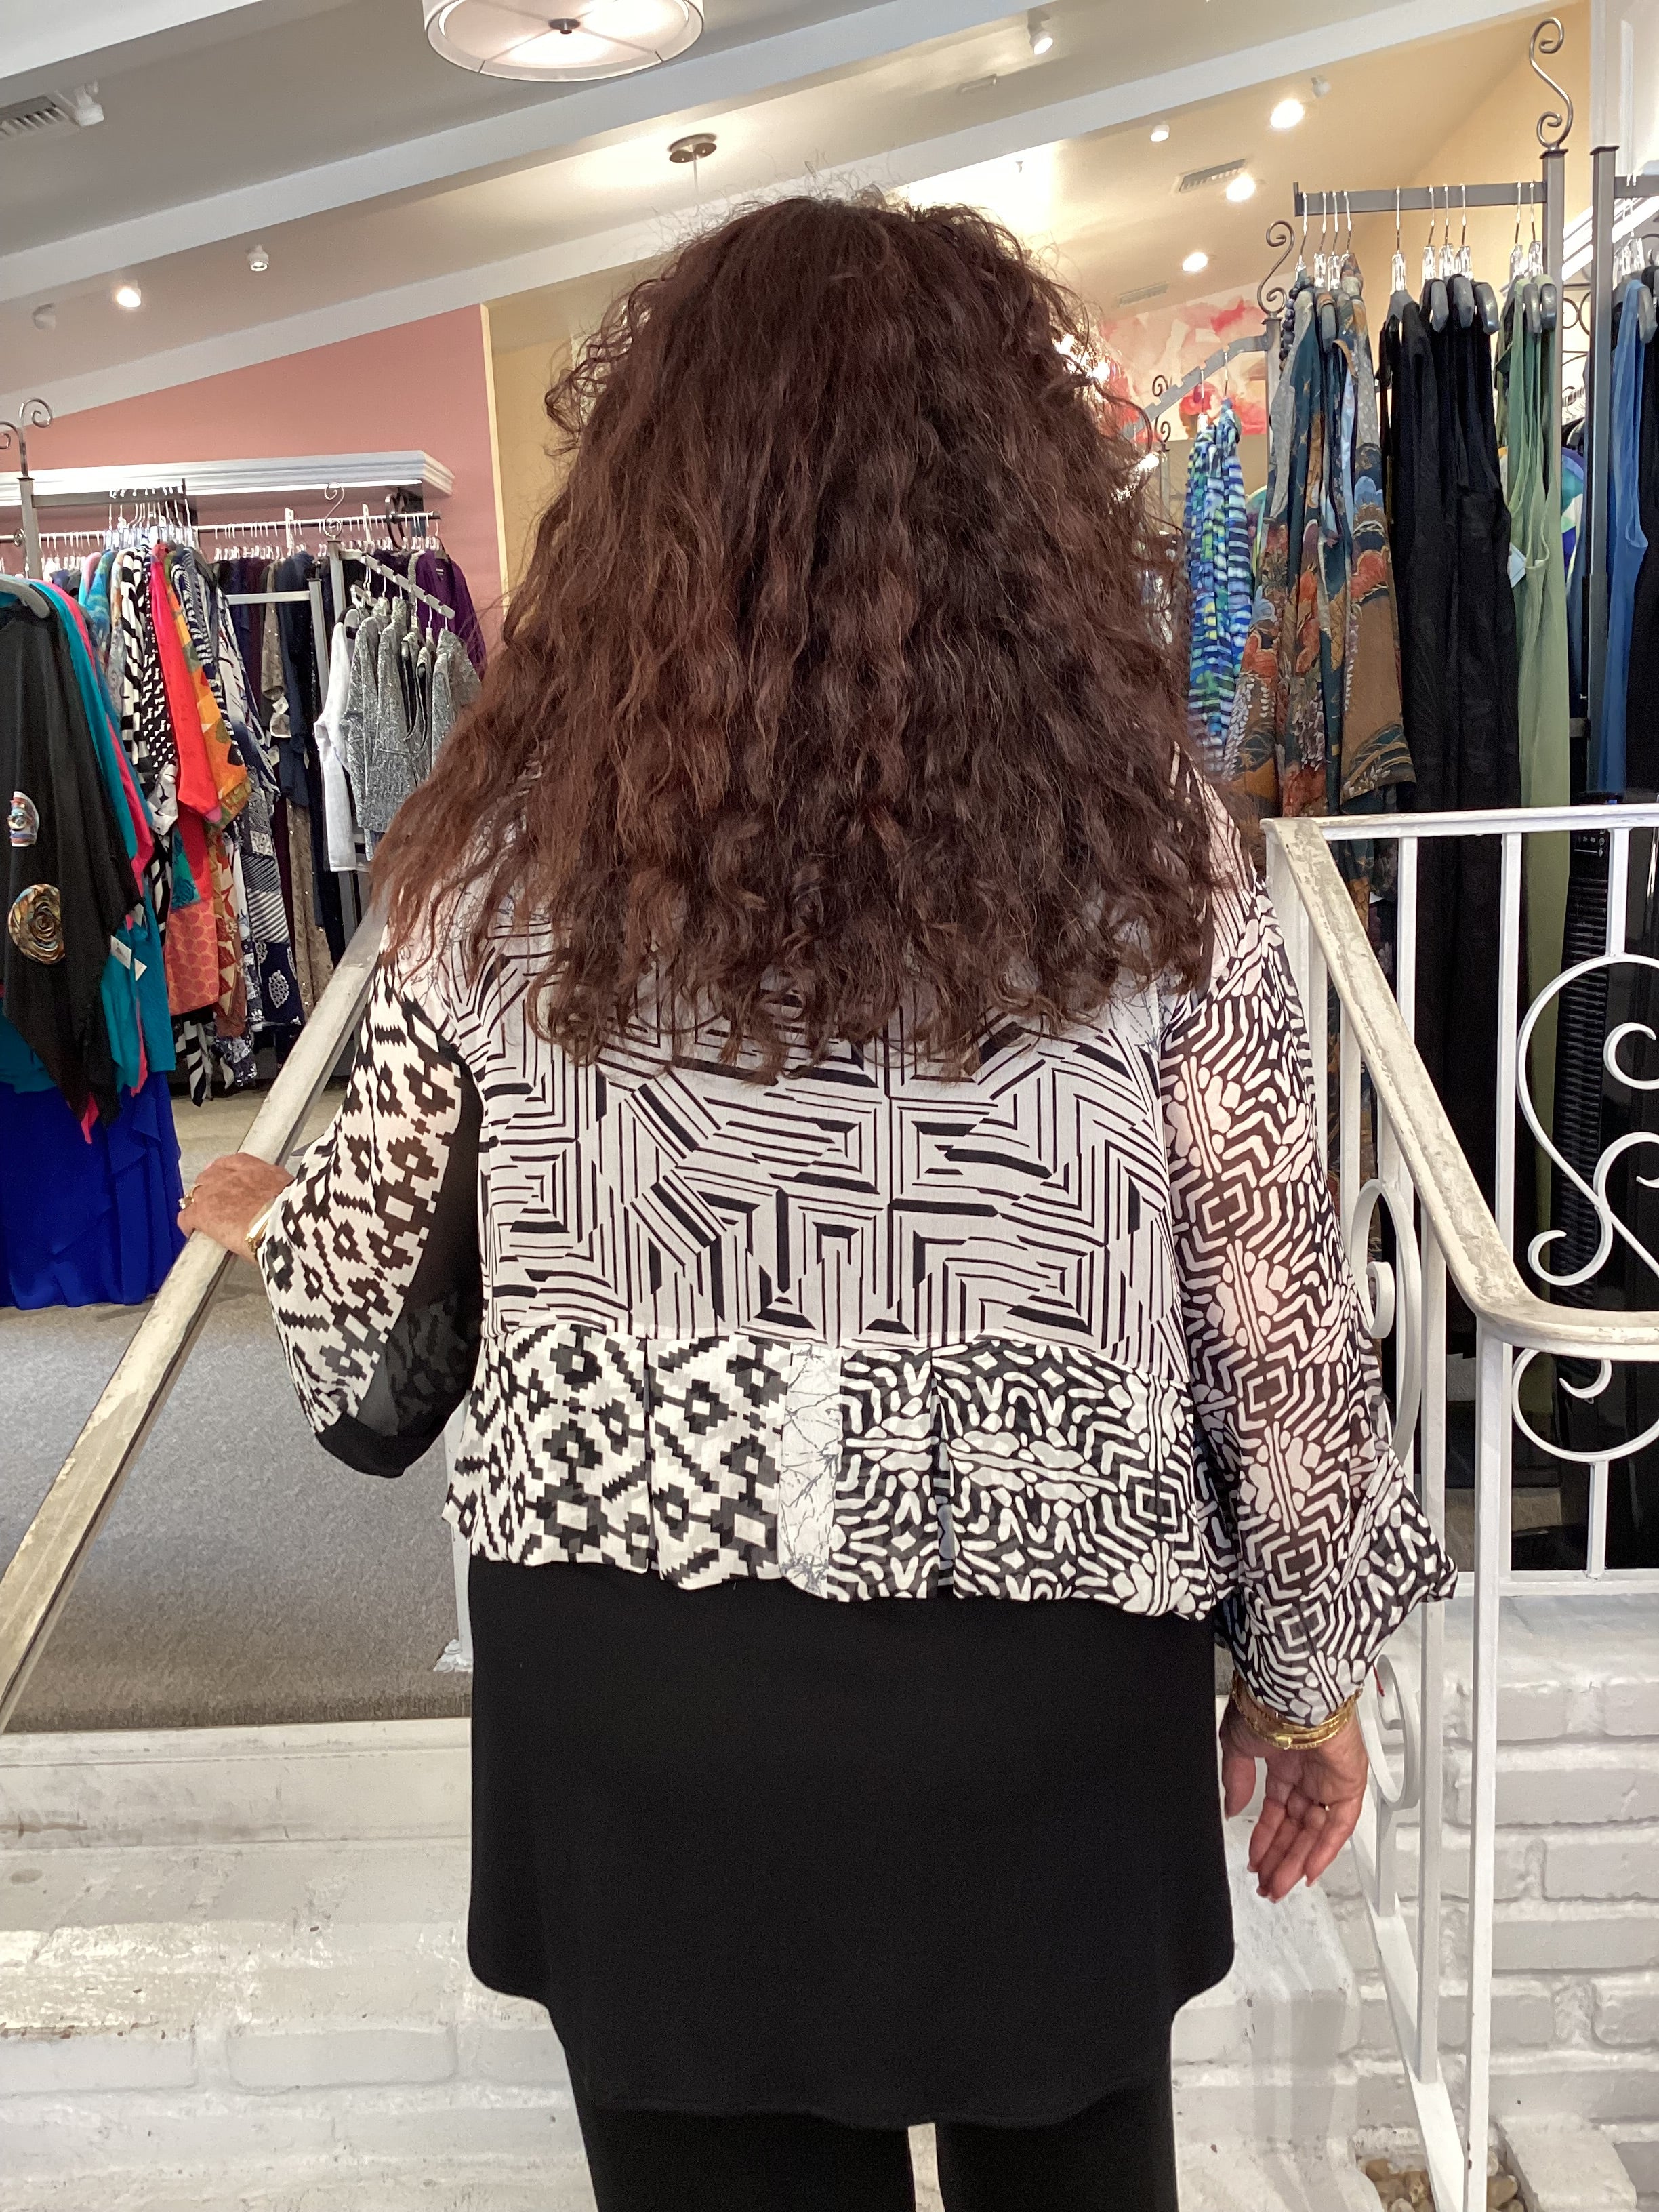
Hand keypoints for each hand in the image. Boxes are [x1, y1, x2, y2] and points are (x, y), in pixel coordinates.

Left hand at [177, 1152, 293, 1263]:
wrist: (284, 1223)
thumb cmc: (292, 1211)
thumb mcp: (291, 1191)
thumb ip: (278, 1190)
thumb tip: (283, 1198)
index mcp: (253, 1167)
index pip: (232, 1164)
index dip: (228, 1176)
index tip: (232, 1184)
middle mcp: (228, 1174)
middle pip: (210, 1175)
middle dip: (212, 1188)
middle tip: (220, 1204)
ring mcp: (211, 1192)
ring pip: (195, 1194)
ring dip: (200, 1204)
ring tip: (206, 1218)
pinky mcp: (201, 1214)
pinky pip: (185, 1217)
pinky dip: (189, 1225)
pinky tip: (193, 1232)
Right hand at [1219, 1697, 1368, 1902]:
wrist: (1291, 1691)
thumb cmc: (1265, 1703)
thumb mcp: (1236, 1744)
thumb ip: (1237, 1780)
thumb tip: (1232, 1808)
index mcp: (1282, 1761)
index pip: (1275, 1810)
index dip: (1265, 1837)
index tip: (1254, 1859)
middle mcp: (1307, 1772)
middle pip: (1295, 1827)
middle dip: (1279, 1858)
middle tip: (1267, 1883)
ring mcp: (1329, 1779)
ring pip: (1315, 1831)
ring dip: (1297, 1861)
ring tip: (1279, 1885)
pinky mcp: (1348, 1783)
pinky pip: (1340, 1825)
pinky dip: (1325, 1850)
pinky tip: (1308, 1871)